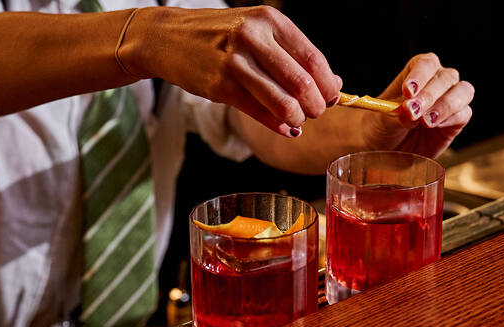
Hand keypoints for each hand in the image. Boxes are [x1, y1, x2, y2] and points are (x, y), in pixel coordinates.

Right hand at [123, 6, 341, 137]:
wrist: (168, 37)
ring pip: (283, 102)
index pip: (314, 59)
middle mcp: (253, 38)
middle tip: (315, 113)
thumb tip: (335, 84)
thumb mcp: (259, 33)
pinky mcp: (220, 87)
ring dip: (297, 118)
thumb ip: (294, 56)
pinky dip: (278, 125)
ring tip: (297, 121)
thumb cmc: (221, 37)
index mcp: (270, 21)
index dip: (328, 85)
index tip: (331, 98)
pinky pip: (260, 114)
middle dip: (316, 106)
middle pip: (303, 83)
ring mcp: (235, 63)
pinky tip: (283, 128)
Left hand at [360, 53, 473, 157]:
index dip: (419, 76)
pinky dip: (451, 118)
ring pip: (463, 91)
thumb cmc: (383, 126)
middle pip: (445, 77)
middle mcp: (437, 82)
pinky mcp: (457, 120)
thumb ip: (398, 113)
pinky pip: (463, 113)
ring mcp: (450, 100)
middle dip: (429, 95)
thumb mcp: (384, 119)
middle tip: (413, 111)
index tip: (408, 91)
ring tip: (425, 121)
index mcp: (417, 72)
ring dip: (445, 105)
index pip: (426, 63)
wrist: (387, 148)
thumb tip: (411, 110)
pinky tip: (434, 126)